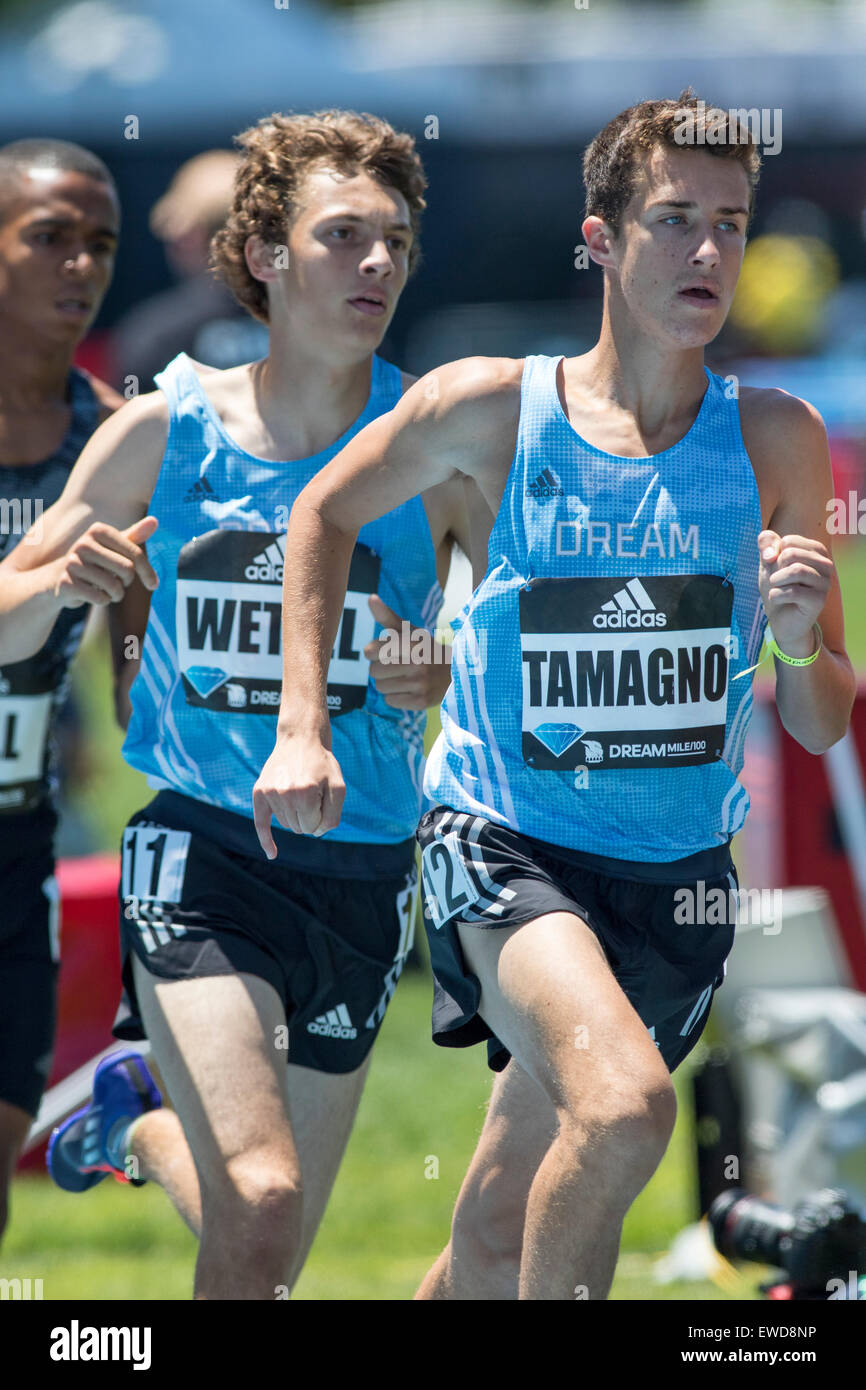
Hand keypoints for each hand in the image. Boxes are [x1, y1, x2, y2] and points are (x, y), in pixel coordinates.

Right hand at [52, 516, 158, 608]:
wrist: (59, 578)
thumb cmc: (94, 562)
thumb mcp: (114, 548)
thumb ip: (134, 536)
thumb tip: (155, 521)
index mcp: (98, 531)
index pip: (136, 554)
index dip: (148, 572)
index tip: (153, 584)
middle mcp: (83, 543)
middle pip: (127, 570)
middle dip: (127, 582)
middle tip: (119, 583)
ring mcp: (72, 563)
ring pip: (114, 586)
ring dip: (116, 594)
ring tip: (107, 590)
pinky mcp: (66, 583)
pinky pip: (100, 598)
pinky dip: (103, 601)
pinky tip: (94, 595)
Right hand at [252, 735, 345, 858]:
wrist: (300, 739)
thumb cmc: (322, 764)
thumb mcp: (339, 787)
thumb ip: (333, 815)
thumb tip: (316, 833)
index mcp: (305, 794)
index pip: (313, 827)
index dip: (321, 816)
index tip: (323, 799)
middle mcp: (284, 795)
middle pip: (299, 828)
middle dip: (309, 816)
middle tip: (312, 792)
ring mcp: (269, 793)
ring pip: (286, 824)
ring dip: (295, 814)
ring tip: (300, 790)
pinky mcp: (259, 792)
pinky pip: (260, 823)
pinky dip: (266, 840)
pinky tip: (272, 855)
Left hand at [365, 594, 451, 709]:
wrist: (457, 672)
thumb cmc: (427, 649)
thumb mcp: (411, 631)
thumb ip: (388, 616)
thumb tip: (370, 598)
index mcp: (411, 643)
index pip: (370, 651)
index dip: (374, 653)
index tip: (386, 652)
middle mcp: (416, 663)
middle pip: (373, 671)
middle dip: (382, 669)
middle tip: (399, 666)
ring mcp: (420, 684)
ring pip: (381, 688)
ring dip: (388, 684)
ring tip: (405, 678)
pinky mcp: (421, 701)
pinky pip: (390, 701)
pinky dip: (396, 697)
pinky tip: (410, 689)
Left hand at [758, 530, 832, 654]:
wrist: (781, 619)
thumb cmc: (778, 587)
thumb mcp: (768, 562)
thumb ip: (766, 544)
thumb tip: (770, 552)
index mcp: (816, 551)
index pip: (788, 541)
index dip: (774, 555)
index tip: (777, 568)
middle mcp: (825, 565)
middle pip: (791, 554)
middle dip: (775, 568)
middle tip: (776, 581)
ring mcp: (825, 583)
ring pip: (795, 571)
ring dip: (775, 581)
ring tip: (776, 589)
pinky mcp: (819, 601)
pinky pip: (793, 592)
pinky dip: (776, 595)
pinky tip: (777, 600)